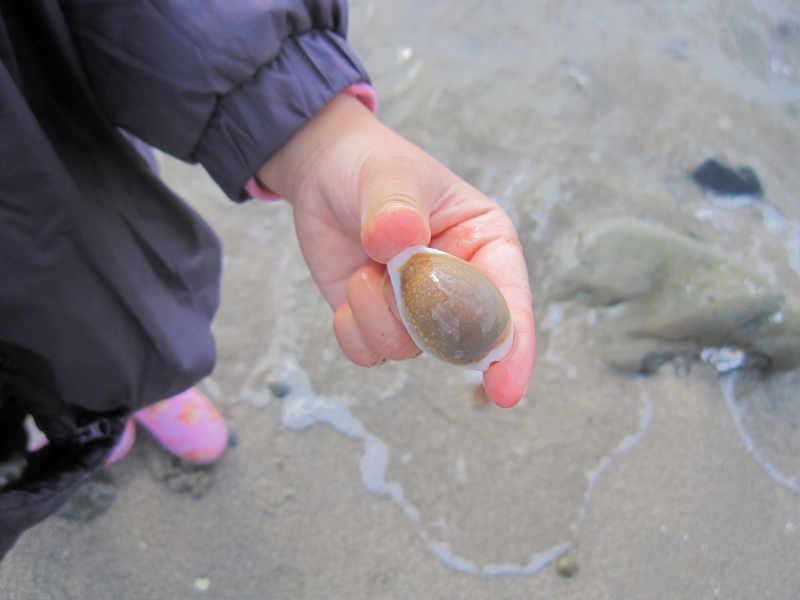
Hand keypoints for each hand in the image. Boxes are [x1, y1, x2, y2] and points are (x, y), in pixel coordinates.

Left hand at [258, 93, 534, 406]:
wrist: (326, 174)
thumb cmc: (375, 166)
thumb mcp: (392, 175)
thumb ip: (397, 208)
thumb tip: (398, 242)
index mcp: (487, 246)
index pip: (510, 304)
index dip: (512, 349)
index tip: (505, 390)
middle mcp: (461, 287)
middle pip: (458, 339)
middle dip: (420, 315)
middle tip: (390, 271)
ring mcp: (419, 311)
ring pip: (406, 347)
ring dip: (375, 308)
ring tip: (367, 262)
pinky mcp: (381, 323)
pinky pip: (367, 352)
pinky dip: (351, 324)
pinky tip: (352, 285)